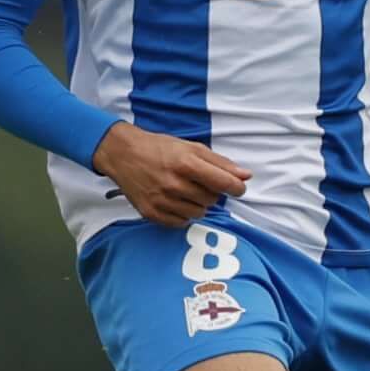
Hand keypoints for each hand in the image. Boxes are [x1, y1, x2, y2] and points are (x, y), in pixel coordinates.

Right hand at [97, 121, 248, 228]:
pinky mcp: (151, 213)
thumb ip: (220, 163)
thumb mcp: (191, 148)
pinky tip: (176, 201)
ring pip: (198, 213)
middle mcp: (173, 184)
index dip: (236, 188)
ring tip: (186, 191)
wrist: (123, 155)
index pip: (223, 183)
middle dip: (212, 192)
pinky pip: (180, 223)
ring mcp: (161, 200)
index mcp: (186, 163)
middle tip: (199, 182)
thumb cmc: (160, 148)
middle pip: (212, 200)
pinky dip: (183, 214)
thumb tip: (246, 176)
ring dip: (198, 204)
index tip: (238, 188)